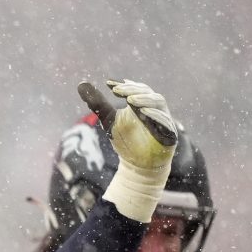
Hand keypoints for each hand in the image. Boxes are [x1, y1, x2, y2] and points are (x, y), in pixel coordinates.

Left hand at [76, 78, 176, 221]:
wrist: (137, 167)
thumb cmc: (126, 141)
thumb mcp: (108, 120)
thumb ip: (97, 103)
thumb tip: (81, 84)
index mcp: (142, 103)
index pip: (136, 89)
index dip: (123, 86)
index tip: (108, 84)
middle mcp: (155, 108)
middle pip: (147, 93)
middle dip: (132, 90)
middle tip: (117, 91)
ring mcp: (164, 120)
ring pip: (159, 103)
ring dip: (144, 100)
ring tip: (130, 100)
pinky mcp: (170, 134)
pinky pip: (166, 121)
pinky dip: (156, 115)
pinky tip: (143, 113)